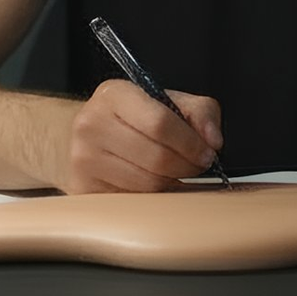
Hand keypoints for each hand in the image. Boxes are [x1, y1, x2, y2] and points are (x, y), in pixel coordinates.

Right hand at [57, 79, 225, 193]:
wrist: (84, 136)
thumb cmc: (131, 119)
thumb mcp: (166, 101)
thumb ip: (199, 112)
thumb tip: (213, 140)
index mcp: (114, 95)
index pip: (160, 123)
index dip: (190, 143)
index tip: (207, 152)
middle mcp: (92, 124)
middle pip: (156, 158)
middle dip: (187, 166)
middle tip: (197, 166)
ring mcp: (84, 158)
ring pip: (147, 184)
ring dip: (172, 182)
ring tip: (175, 172)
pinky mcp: (84, 188)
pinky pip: (134, 200)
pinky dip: (154, 196)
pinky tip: (155, 183)